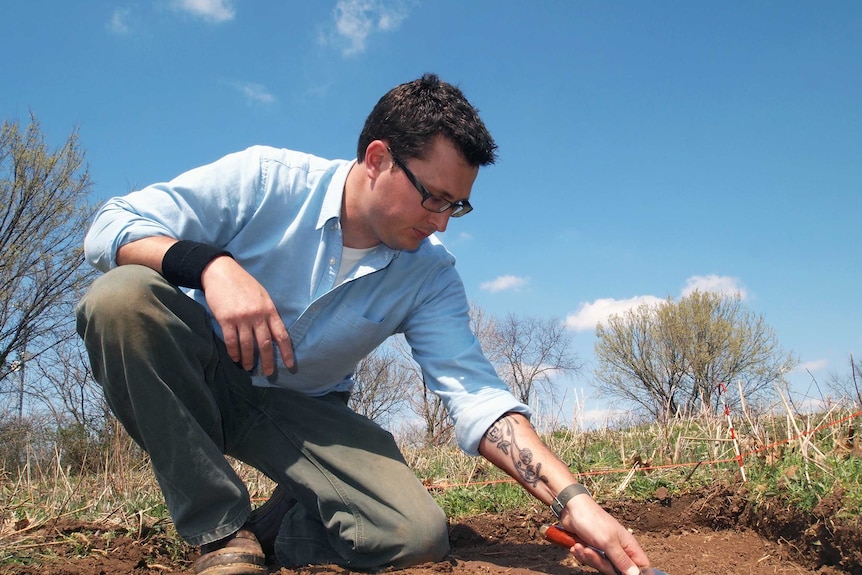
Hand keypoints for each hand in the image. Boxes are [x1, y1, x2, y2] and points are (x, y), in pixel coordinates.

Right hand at [201, 256, 293, 374]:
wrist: (221, 272)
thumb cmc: (243, 283)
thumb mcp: (262, 295)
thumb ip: (268, 313)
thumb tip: (272, 331)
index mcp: (269, 309)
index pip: (281, 334)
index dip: (287, 352)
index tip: (290, 365)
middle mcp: (257, 315)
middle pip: (265, 344)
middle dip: (268, 361)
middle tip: (269, 373)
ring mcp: (241, 318)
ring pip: (248, 345)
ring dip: (249, 359)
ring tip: (249, 368)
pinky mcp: (226, 319)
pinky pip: (231, 340)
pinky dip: (234, 352)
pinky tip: (235, 358)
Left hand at [560, 495, 649, 574]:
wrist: (571, 509)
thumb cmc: (593, 520)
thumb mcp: (608, 542)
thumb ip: (622, 560)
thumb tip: (635, 574)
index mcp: (629, 545)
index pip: (642, 565)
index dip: (635, 572)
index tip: (621, 572)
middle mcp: (619, 549)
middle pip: (618, 570)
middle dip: (602, 564)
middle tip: (590, 552)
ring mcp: (606, 550)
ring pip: (603, 566)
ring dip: (589, 558)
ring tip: (580, 546)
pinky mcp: (594, 550)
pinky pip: (591, 561)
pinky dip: (582, 555)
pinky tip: (577, 546)